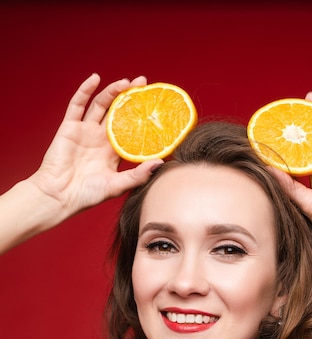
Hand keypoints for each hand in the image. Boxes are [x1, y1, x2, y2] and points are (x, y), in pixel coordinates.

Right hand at [29, 74, 162, 218]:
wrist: (60, 196)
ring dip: (112, 91)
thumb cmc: (88, 195)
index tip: (154, 105)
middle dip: (129, 97)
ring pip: (101, 105)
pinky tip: (95, 79)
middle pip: (117, 112)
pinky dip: (85, 90)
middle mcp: (100, 138)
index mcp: (113, 152)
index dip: (141, 117)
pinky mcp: (70, 127)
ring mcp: (85, 131)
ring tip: (126, 82)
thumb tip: (160, 163)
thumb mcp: (117, 185)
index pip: (131, 129)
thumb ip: (138, 175)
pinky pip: (77, 105)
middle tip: (143, 84)